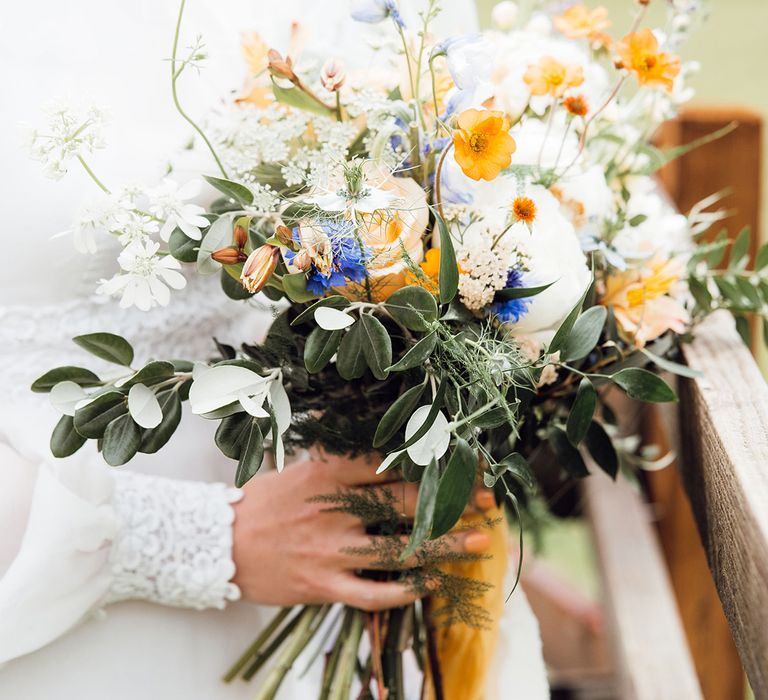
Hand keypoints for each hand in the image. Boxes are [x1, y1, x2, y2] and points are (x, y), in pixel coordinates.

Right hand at [231, 450, 494, 610]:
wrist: (217, 545)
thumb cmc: (261, 502)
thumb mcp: (296, 467)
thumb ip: (335, 455)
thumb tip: (365, 430)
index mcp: (326, 475)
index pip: (389, 464)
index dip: (431, 462)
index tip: (464, 460)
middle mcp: (333, 510)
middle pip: (403, 504)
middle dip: (452, 501)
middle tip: (489, 499)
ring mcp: (329, 551)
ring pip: (397, 551)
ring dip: (443, 547)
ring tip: (479, 543)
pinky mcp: (323, 586)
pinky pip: (372, 594)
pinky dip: (404, 591)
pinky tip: (431, 584)